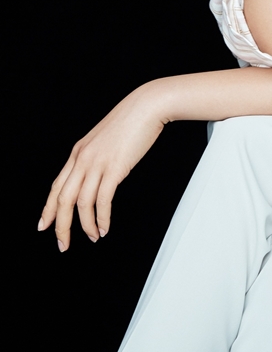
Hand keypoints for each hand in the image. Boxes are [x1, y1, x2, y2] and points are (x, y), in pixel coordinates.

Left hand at [38, 83, 165, 250]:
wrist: (147, 106)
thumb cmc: (132, 121)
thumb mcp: (105, 140)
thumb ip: (98, 156)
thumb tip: (98, 175)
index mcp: (78, 152)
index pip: (56, 186)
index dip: (48, 209)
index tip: (44, 226)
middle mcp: (82, 158)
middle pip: (62, 199)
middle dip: (60, 226)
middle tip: (63, 245)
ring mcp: (97, 163)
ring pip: (80, 203)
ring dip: (85, 225)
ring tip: (92, 237)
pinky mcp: (114, 168)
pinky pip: (102, 200)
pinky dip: (101, 218)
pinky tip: (104, 228)